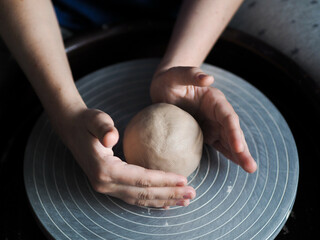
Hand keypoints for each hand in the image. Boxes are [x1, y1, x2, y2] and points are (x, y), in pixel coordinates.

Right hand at [62, 108, 194, 207]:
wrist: (72, 129)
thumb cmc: (87, 122)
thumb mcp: (95, 119)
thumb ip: (103, 128)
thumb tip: (111, 137)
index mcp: (104, 170)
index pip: (141, 179)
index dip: (164, 181)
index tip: (184, 180)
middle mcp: (105, 184)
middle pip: (143, 194)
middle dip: (169, 195)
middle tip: (191, 194)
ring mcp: (106, 187)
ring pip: (139, 199)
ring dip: (163, 201)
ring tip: (184, 201)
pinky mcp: (110, 186)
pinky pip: (133, 197)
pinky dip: (150, 201)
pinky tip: (164, 203)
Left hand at [150, 66, 256, 172]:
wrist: (163, 87)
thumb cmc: (170, 79)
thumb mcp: (177, 75)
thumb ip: (192, 75)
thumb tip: (209, 79)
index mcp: (214, 99)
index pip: (227, 117)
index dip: (234, 132)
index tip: (238, 146)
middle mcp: (217, 112)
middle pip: (232, 131)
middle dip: (242, 149)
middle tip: (251, 167)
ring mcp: (212, 123)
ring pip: (228, 141)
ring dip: (239, 155)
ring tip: (250, 169)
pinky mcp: (205, 132)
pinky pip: (218, 144)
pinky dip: (227, 154)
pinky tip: (236, 164)